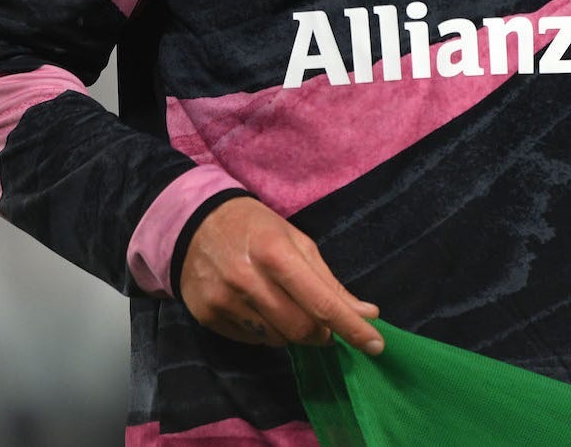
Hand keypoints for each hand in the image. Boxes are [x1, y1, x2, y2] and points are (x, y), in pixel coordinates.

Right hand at [177, 196, 382, 353]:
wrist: (195, 224)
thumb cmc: (257, 229)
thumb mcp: (298, 242)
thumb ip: (330, 282)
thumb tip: (367, 314)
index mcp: (276, 254)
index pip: (322, 303)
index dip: (351, 328)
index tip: (376, 345)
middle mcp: (248, 279)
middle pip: (300, 328)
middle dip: (322, 333)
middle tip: (326, 325)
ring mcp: (224, 301)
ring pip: (277, 339)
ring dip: (292, 331)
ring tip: (285, 304)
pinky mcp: (207, 317)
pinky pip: (252, 340)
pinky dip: (266, 331)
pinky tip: (259, 307)